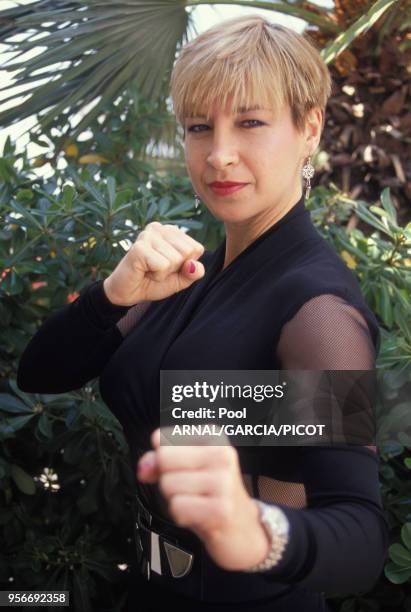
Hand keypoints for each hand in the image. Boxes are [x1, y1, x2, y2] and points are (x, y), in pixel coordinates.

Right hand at [103, 222, 204, 305]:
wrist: (128, 293)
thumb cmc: (153, 282)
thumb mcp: (180, 279)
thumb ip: (193, 273)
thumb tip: (194, 266)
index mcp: (171, 231)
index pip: (197, 248)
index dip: (185, 265)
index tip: (168, 267)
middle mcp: (159, 228)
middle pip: (188, 252)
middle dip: (175, 268)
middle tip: (158, 269)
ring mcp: (148, 235)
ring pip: (176, 259)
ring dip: (164, 273)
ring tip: (150, 270)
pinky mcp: (139, 247)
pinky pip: (163, 266)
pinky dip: (157, 275)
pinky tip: (144, 271)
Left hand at [136, 428, 270, 570]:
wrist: (242, 529)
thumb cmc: (211, 495)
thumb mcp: (186, 469)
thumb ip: (159, 460)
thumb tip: (144, 468)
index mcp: (213, 437)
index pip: (161, 438)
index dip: (161, 460)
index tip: (180, 469)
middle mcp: (222, 454)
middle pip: (163, 459)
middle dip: (167, 479)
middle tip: (190, 488)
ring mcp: (223, 481)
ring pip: (168, 485)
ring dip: (175, 500)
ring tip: (197, 502)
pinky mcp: (221, 509)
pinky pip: (177, 508)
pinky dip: (181, 516)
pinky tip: (199, 515)